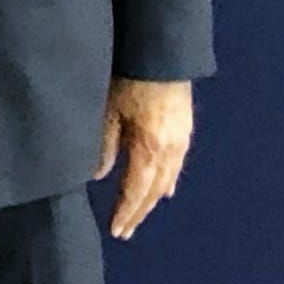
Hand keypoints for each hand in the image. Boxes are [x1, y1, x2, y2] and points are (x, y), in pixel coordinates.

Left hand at [94, 77, 193, 237]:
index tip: (117, 230)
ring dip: (153, 198)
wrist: (161, 52)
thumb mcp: (109, 110)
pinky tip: (165, 188)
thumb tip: (98, 176)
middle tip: (125, 231)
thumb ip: (105, 145)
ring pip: (168, 179)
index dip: (126, 212)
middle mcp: (170, 149)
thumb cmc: (128, 77)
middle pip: (154, 190)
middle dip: (139, 211)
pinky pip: (177, 164)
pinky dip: (168, 180)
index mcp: (149, 148)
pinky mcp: (185, 128)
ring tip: (141, 213)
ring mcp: (181, 139)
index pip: (137, 190)